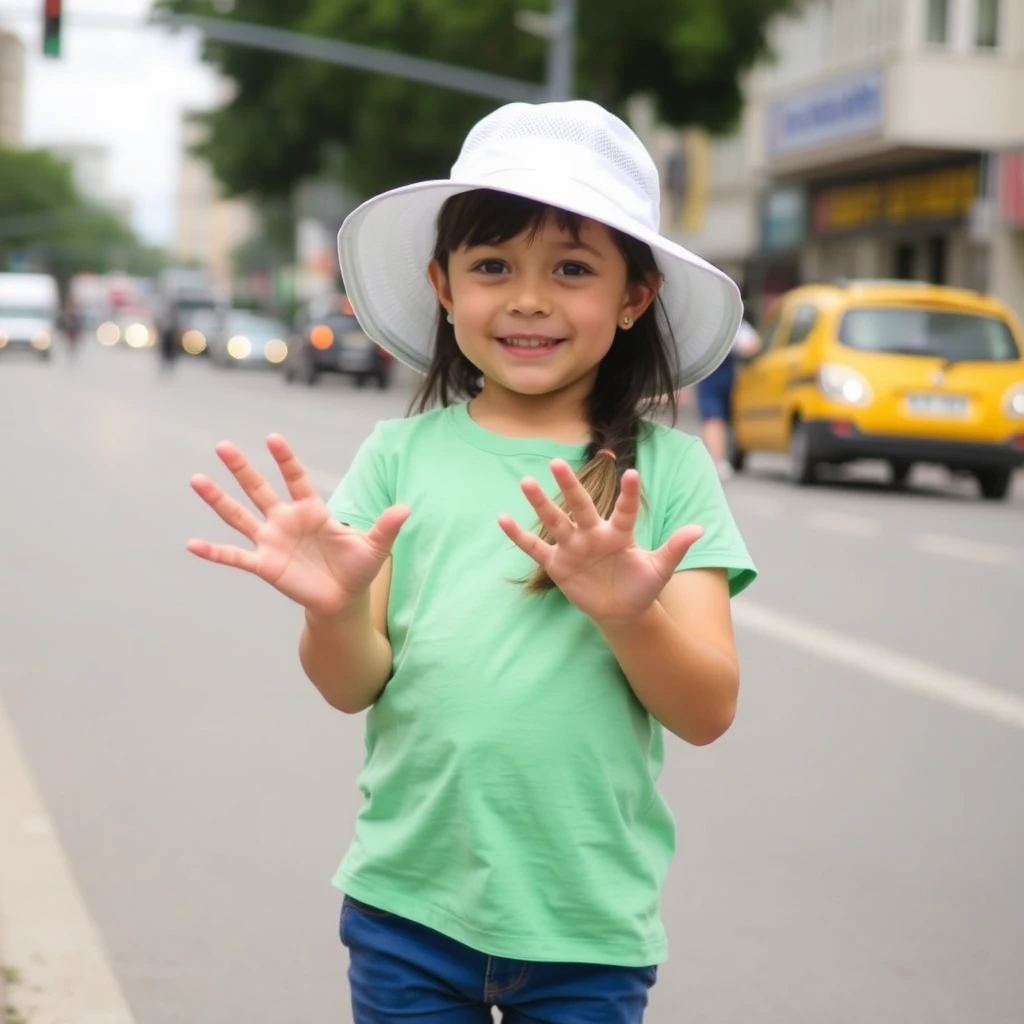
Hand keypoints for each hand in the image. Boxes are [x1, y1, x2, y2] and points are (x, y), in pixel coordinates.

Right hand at [187, 434, 408, 618]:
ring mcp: (272, 541)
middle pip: (259, 489)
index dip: (285, 460)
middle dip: (242, 468)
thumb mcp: (375, 548)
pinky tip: (192, 544)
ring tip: (196, 479)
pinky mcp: (264, 565)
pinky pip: (235, 556)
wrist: (343, 600)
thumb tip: (406, 508)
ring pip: (240, 516)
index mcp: (312, 510)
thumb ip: (386, 527)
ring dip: (218, 500)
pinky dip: (214, 552)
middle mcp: (286, 520)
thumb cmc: (357, 569)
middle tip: (222, 445)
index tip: (273, 439)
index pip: (296, 478)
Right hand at [498, 459, 702, 625]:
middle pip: (580, 507)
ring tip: (526, 482)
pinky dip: (519, 536)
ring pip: (554, 521)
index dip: (628, 494)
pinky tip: (502, 518)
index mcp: (619, 533)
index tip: (631, 473)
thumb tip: (699, 528)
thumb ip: (675, 548)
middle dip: (569, 486)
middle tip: (557, 463)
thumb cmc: (642, 586)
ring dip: (541, 504)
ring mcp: (573, 547)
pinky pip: (535, 548)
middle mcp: (593, 534)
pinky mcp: (558, 564)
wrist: (621, 610)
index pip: (624, 510)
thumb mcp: (660, 569)